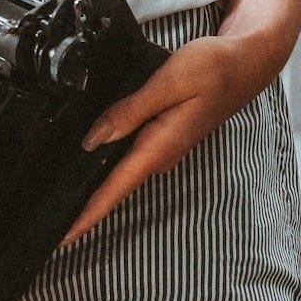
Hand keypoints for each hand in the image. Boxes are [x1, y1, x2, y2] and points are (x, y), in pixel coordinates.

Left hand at [61, 33, 273, 245]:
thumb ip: (130, 110)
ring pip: (119, 176)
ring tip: (64, 209)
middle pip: (113, 190)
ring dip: (93, 193)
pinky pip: (127, 159)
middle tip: (52, 230)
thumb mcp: (169, 82)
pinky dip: (106, 169)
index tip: (63, 238)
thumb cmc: (215, 69)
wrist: (248, 63)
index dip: (86, 216)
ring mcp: (161, 149)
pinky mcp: (161, 138)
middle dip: (83, 211)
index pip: (115, 190)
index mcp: (159, 147)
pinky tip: (89, 169)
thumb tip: (94, 137)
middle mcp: (160, 155)